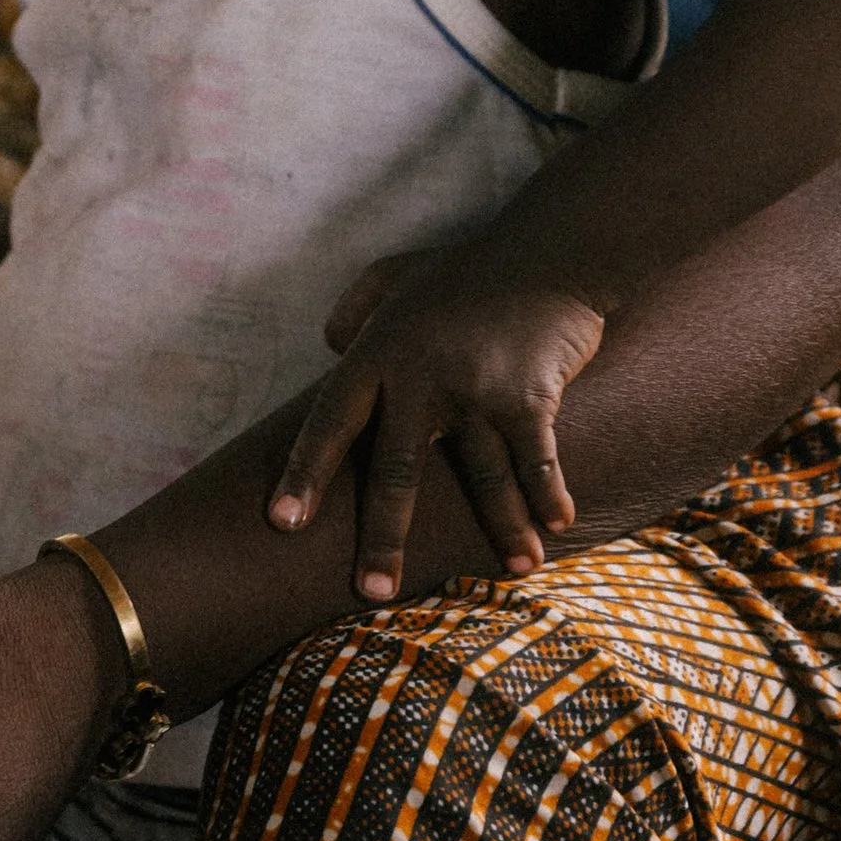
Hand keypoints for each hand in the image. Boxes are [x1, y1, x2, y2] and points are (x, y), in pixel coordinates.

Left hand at [269, 253, 607, 601]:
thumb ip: (353, 310)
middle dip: (384, 537)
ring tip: (511, 572)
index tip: (283, 525)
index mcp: (377, 354)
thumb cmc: (464, 269)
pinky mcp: (529, 393)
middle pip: (396, 472)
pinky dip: (548, 490)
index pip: (330, 424)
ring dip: (499, 528)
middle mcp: (419, 378)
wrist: (547, 248)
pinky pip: (536, 454)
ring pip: (481, 475)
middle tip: (371, 592)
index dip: (305, 475)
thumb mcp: (392, 276)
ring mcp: (475, 388)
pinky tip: (557, 526)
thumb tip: (329, 346)